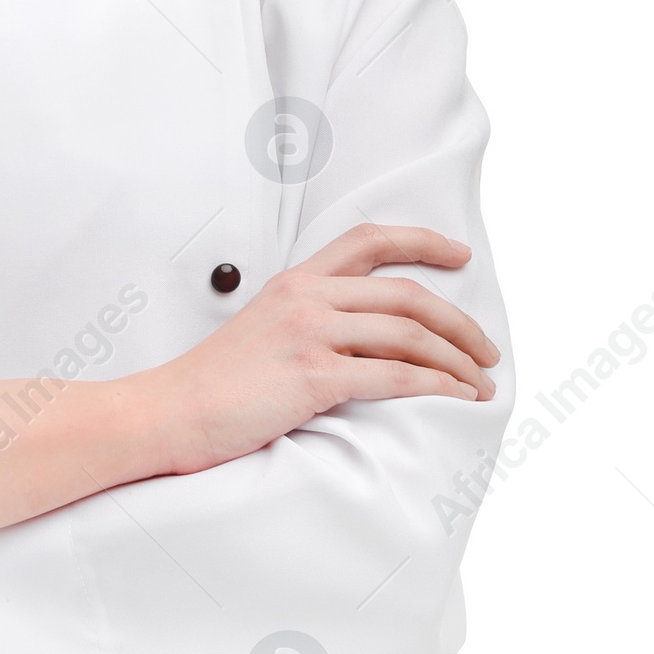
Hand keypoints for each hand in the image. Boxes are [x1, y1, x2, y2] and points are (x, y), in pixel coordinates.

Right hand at [143, 222, 497, 476]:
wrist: (168, 412)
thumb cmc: (211, 386)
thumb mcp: (260, 331)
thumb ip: (305, 322)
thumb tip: (358, 340)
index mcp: (294, 281)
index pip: (366, 241)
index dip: (421, 241)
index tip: (458, 253)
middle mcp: (306, 296)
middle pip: (405, 293)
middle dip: (457, 322)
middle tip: (486, 348)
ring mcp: (309, 333)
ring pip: (408, 333)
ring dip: (456, 358)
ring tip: (480, 382)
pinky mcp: (313, 374)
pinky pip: (395, 375)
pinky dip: (436, 385)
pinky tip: (456, 397)